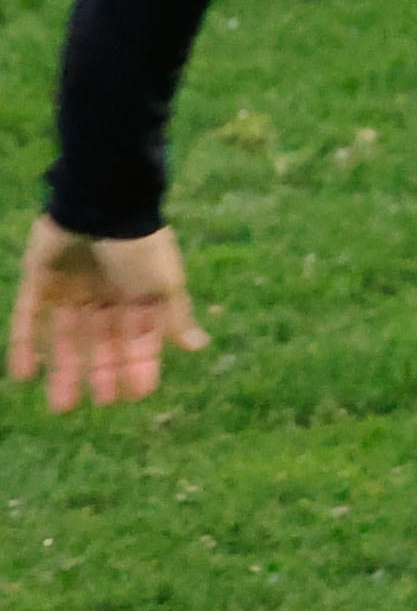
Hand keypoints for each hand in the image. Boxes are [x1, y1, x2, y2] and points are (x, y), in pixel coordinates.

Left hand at [10, 218, 208, 412]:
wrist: (101, 204)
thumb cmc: (139, 246)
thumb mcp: (164, 284)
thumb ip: (174, 317)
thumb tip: (197, 346)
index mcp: (138, 295)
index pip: (139, 339)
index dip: (137, 366)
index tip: (137, 395)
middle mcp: (105, 295)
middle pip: (101, 342)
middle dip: (101, 373)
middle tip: (99, 404)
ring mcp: (71, 288)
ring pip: (65, 337)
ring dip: (64, 371)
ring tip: (61, 406)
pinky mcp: (40, 280)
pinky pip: (28, 318)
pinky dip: (25, 346)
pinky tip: (23, 376)